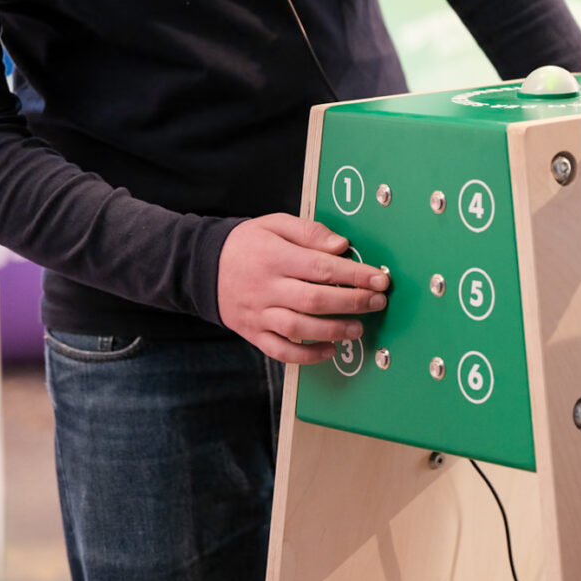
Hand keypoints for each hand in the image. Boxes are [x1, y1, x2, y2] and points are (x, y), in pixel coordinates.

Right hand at [217, 211, 390, 364]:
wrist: (200, 266)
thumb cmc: (247, 243)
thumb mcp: (275, 224)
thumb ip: (310, 232)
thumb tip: (342, 246)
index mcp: (275, 257)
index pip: (322, 267)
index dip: (355, 275)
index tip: (380, 279)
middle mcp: (266, 288)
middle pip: (314, 300)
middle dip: (352, 303)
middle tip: (377, 302)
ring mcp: (258, 313)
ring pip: (298, 328)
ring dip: (333, 331)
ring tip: (359, 328)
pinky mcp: (252, 333)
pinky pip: (280, 351)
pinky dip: (306, 356)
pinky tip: (329, 350)